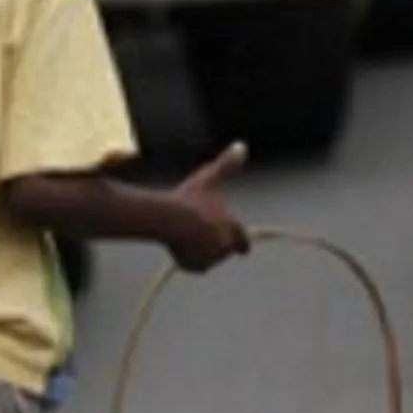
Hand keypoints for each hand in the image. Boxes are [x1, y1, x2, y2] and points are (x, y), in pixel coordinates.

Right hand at [168, 140, 250, 272]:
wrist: (169, 218)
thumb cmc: (189, 197)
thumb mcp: (208, 178)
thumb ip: (227, 165)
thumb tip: (242, 145)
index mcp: (231, 226)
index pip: (242, 240)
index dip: (242, 243)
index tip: (244, 251)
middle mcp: (225, 245)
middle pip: (220, 249)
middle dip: (209, 243)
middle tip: (192, 231)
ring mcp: (212, 258)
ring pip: (204, 257)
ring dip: (196, 250)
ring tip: (181, 235)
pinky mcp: (196, 267)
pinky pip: (191, 265)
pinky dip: (185, 259)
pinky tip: (176, 245)